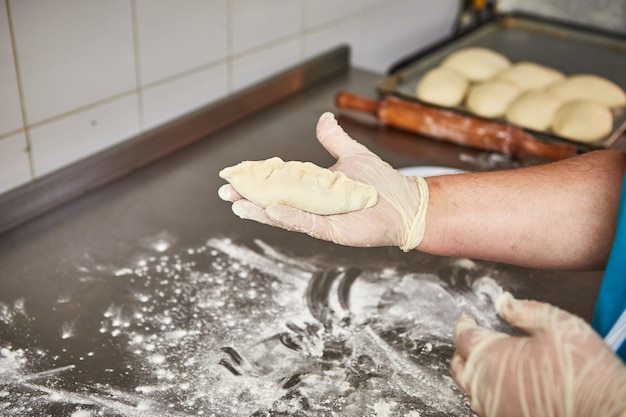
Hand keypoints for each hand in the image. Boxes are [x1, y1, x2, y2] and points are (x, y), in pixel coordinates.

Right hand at [218, 112, 427, 250]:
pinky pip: (307, 224)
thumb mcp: (353, 154)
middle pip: (273, 201)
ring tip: (237, 204)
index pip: (278, 182)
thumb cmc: (382, 182)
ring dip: (260, 211)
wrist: (407, 202)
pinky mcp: (333, 230)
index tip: (234, 174)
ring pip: (284, 216)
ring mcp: (321, 219)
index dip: (257, 178)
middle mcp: (313, 205)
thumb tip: (323, 118)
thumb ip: (334, 139)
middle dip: (249, 198)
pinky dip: (288, 217)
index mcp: (313, 188)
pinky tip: (270, 209)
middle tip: (225, 193)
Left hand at [451, 292, 625, 416]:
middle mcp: (485, 386)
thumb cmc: (583, 372)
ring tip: (486, 364)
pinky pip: (487, 408)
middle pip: (458, 366)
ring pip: (471, 390)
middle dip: (462, 350)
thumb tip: (503, 301)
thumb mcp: (557, 324)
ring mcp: (494, 409)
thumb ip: (524, 310)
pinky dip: (489, 394)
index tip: (468, 319)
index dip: (464, 324)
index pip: (463, 336)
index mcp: (491, 356)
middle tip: (472, 341)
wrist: (607, 414)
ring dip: (474, 375)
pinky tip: (505, 388)